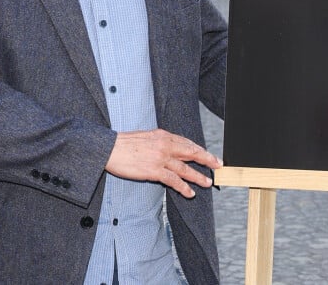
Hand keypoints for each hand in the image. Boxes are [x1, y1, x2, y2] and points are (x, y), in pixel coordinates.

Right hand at [105, 129, 222, 197]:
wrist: (109, 148)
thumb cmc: (123, 143)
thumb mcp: (145, 136)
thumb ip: (158, 141)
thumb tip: (168, 148)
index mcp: (162, 135)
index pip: (185, 142)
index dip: (198, 149)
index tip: (206, 153)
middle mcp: (164, 145)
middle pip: (191, 152)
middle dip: (206, 159)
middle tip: (217, 164)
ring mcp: (160, 158)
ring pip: (185, 168)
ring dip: (198, 176)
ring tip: (207, 182)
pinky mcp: (154, 171)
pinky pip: (173, 180)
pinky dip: (183, 187)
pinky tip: (189, 193)